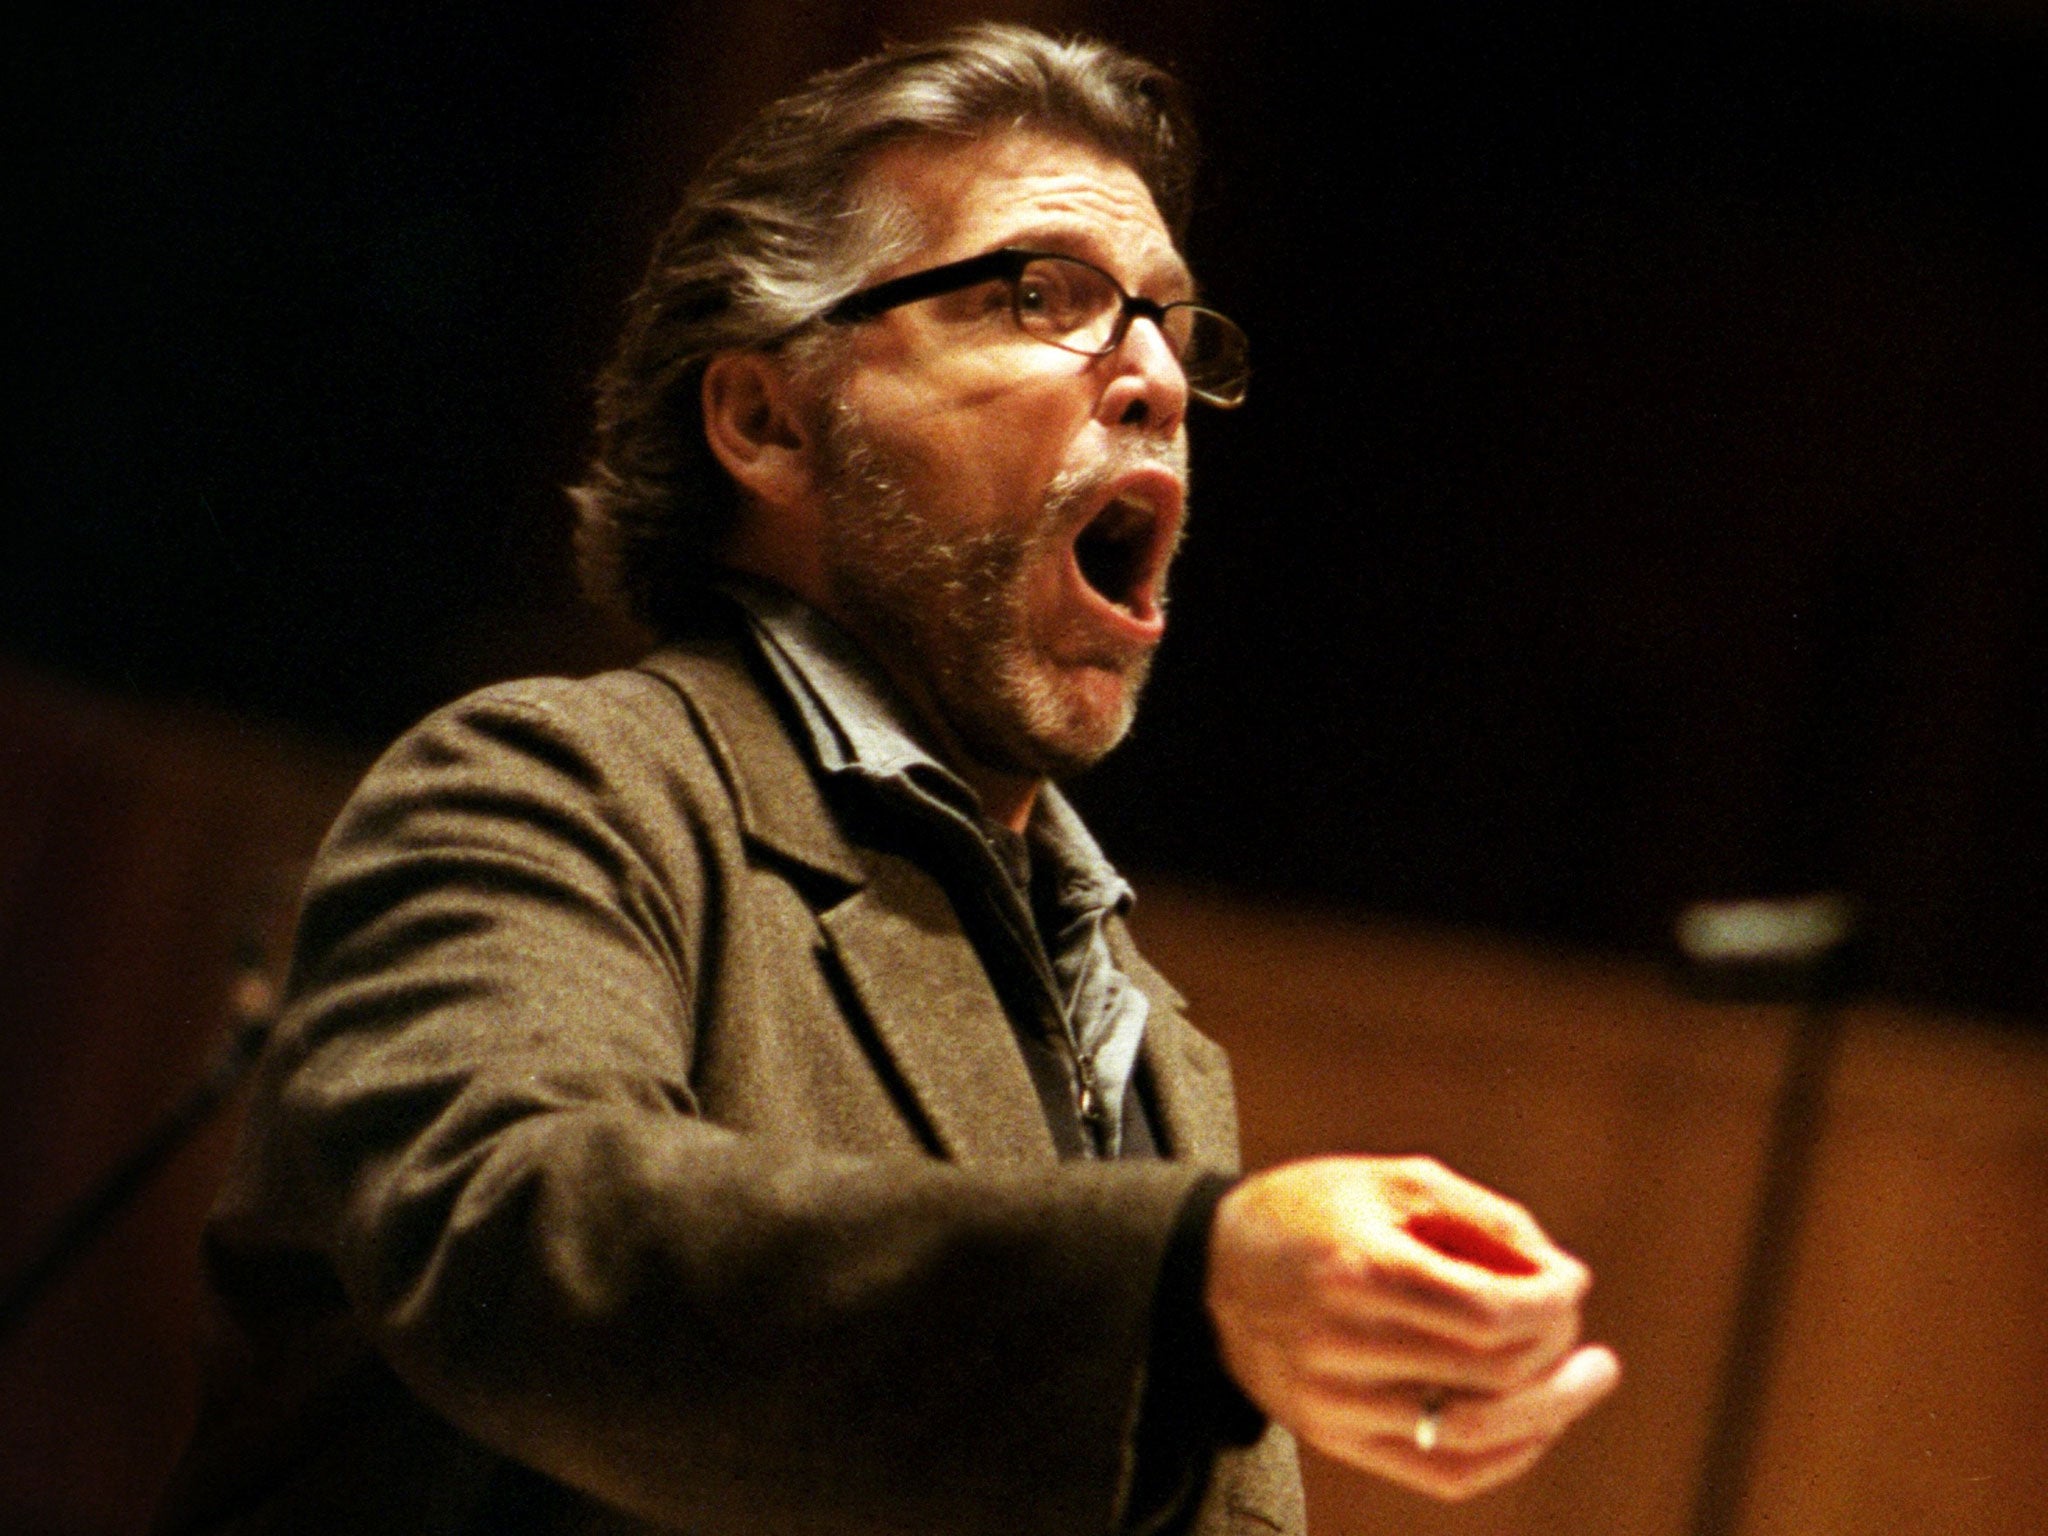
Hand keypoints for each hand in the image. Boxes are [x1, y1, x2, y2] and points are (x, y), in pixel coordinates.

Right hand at [1206, 1155, 1620, 1500]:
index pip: (1489, 1312)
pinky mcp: (1333, 1439)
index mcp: (1359, 1268)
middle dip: (1555, 1346)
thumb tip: (1558, 1273)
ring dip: (1550, 1408)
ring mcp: (1334, 1403)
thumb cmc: (1310, 1211)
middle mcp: (1342, 1344)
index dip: (1551, 1301)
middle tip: (1575, 1325)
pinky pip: (1442, 1472)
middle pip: (1490, 1372)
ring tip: (1587, 1377)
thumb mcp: (1390, 1181)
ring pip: (1475, 1432)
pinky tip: (1536, 1422)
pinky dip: (1506, 1454)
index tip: (1571, 1280)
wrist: (1210, 1269)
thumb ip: (1481, 1218)